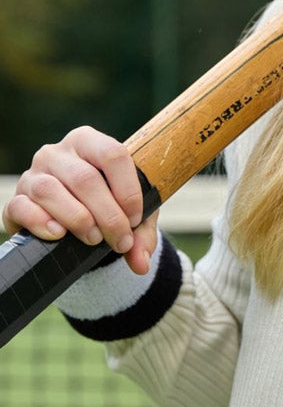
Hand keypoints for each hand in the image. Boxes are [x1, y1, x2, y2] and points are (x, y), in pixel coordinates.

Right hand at [2, 126, 159, 275]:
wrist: (72, 222)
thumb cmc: (107, 208)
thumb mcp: (130, 216)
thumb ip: (141, 236)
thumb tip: (141, 264)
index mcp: (89, 142)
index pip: (113, 154)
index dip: (128, 190)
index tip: (135, 220)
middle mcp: (57, 152)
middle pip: (84, 178)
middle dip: (108, 215)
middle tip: (120, 241)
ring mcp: (33, 174)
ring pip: (50, 190)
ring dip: (77, 219)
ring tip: (93, 239)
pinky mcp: (16, 199)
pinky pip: (22, 207)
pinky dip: (41, 223)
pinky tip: (59, 235)